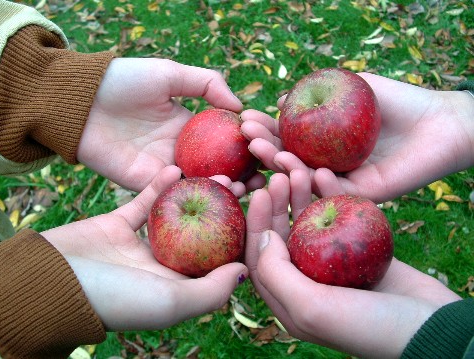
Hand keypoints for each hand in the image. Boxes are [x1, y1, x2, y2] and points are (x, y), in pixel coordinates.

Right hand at [41, 165, 247, 330]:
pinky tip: (174, 167)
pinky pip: (144, 200)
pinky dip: (158, 185)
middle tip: (244, 187)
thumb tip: (244, 271)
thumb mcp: (170, 303)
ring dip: (196, 194)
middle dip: (225, 211)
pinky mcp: (119, 223)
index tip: (260, 215)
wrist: (51, 281)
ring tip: (219, 174)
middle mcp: (162, 265)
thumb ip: (210, 291)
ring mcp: (140, 243)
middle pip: (202, 234)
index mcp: (177, 287)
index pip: (217, 262)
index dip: (240, 239)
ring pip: (176, 214)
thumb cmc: (115, 299)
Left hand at [77, 58, 264, 192]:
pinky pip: (178, 194)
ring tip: (249, 187)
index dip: (249, 145)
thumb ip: (206, 84)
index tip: (268, 146)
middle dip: (246, 174)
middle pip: (220, 168)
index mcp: (190, 128)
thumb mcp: (170, 74)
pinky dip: (200, 194)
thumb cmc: (124, 81)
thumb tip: (240, 106)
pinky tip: (221, 189)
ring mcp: (164, 171)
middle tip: (266, 176)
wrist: (80, 100)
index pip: (227, 141)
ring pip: (203, 186)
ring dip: (228, 188)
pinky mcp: (146, 186)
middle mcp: (181, 152)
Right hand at [241, 73, 473, 202]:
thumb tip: (282, 99)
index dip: (265, 129)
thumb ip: (319, 91)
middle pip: (289, 160)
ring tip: (266, 152)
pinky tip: (308, 168)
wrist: (442, 123)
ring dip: (284, 167)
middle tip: (247, 137)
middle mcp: (327, 164)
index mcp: (323, 142)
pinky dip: (322, 183)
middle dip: (264, 148)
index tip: (245, 119)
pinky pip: (336, 193)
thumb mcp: (354, 86)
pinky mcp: (363, 196)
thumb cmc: (400, 102)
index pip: (286, 138)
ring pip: (306, 180)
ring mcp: (343, 182)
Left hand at [245, 169, 460, 358]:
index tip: (260, 193)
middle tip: (280, 176)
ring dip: (301, 198)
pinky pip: (337, 220)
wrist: (430, 329)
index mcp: (287, 299)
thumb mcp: (312, 308)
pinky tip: (325, 176)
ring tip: (301, 170)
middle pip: (282, 236)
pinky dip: (330, 199)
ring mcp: (331, 267)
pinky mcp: (356, 253)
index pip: (260, 257)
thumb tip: (264, 238)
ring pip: (307, 225)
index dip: (256, 224)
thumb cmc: (367, 327)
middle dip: (277, 205)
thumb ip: (277, 275)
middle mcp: (305, 282)